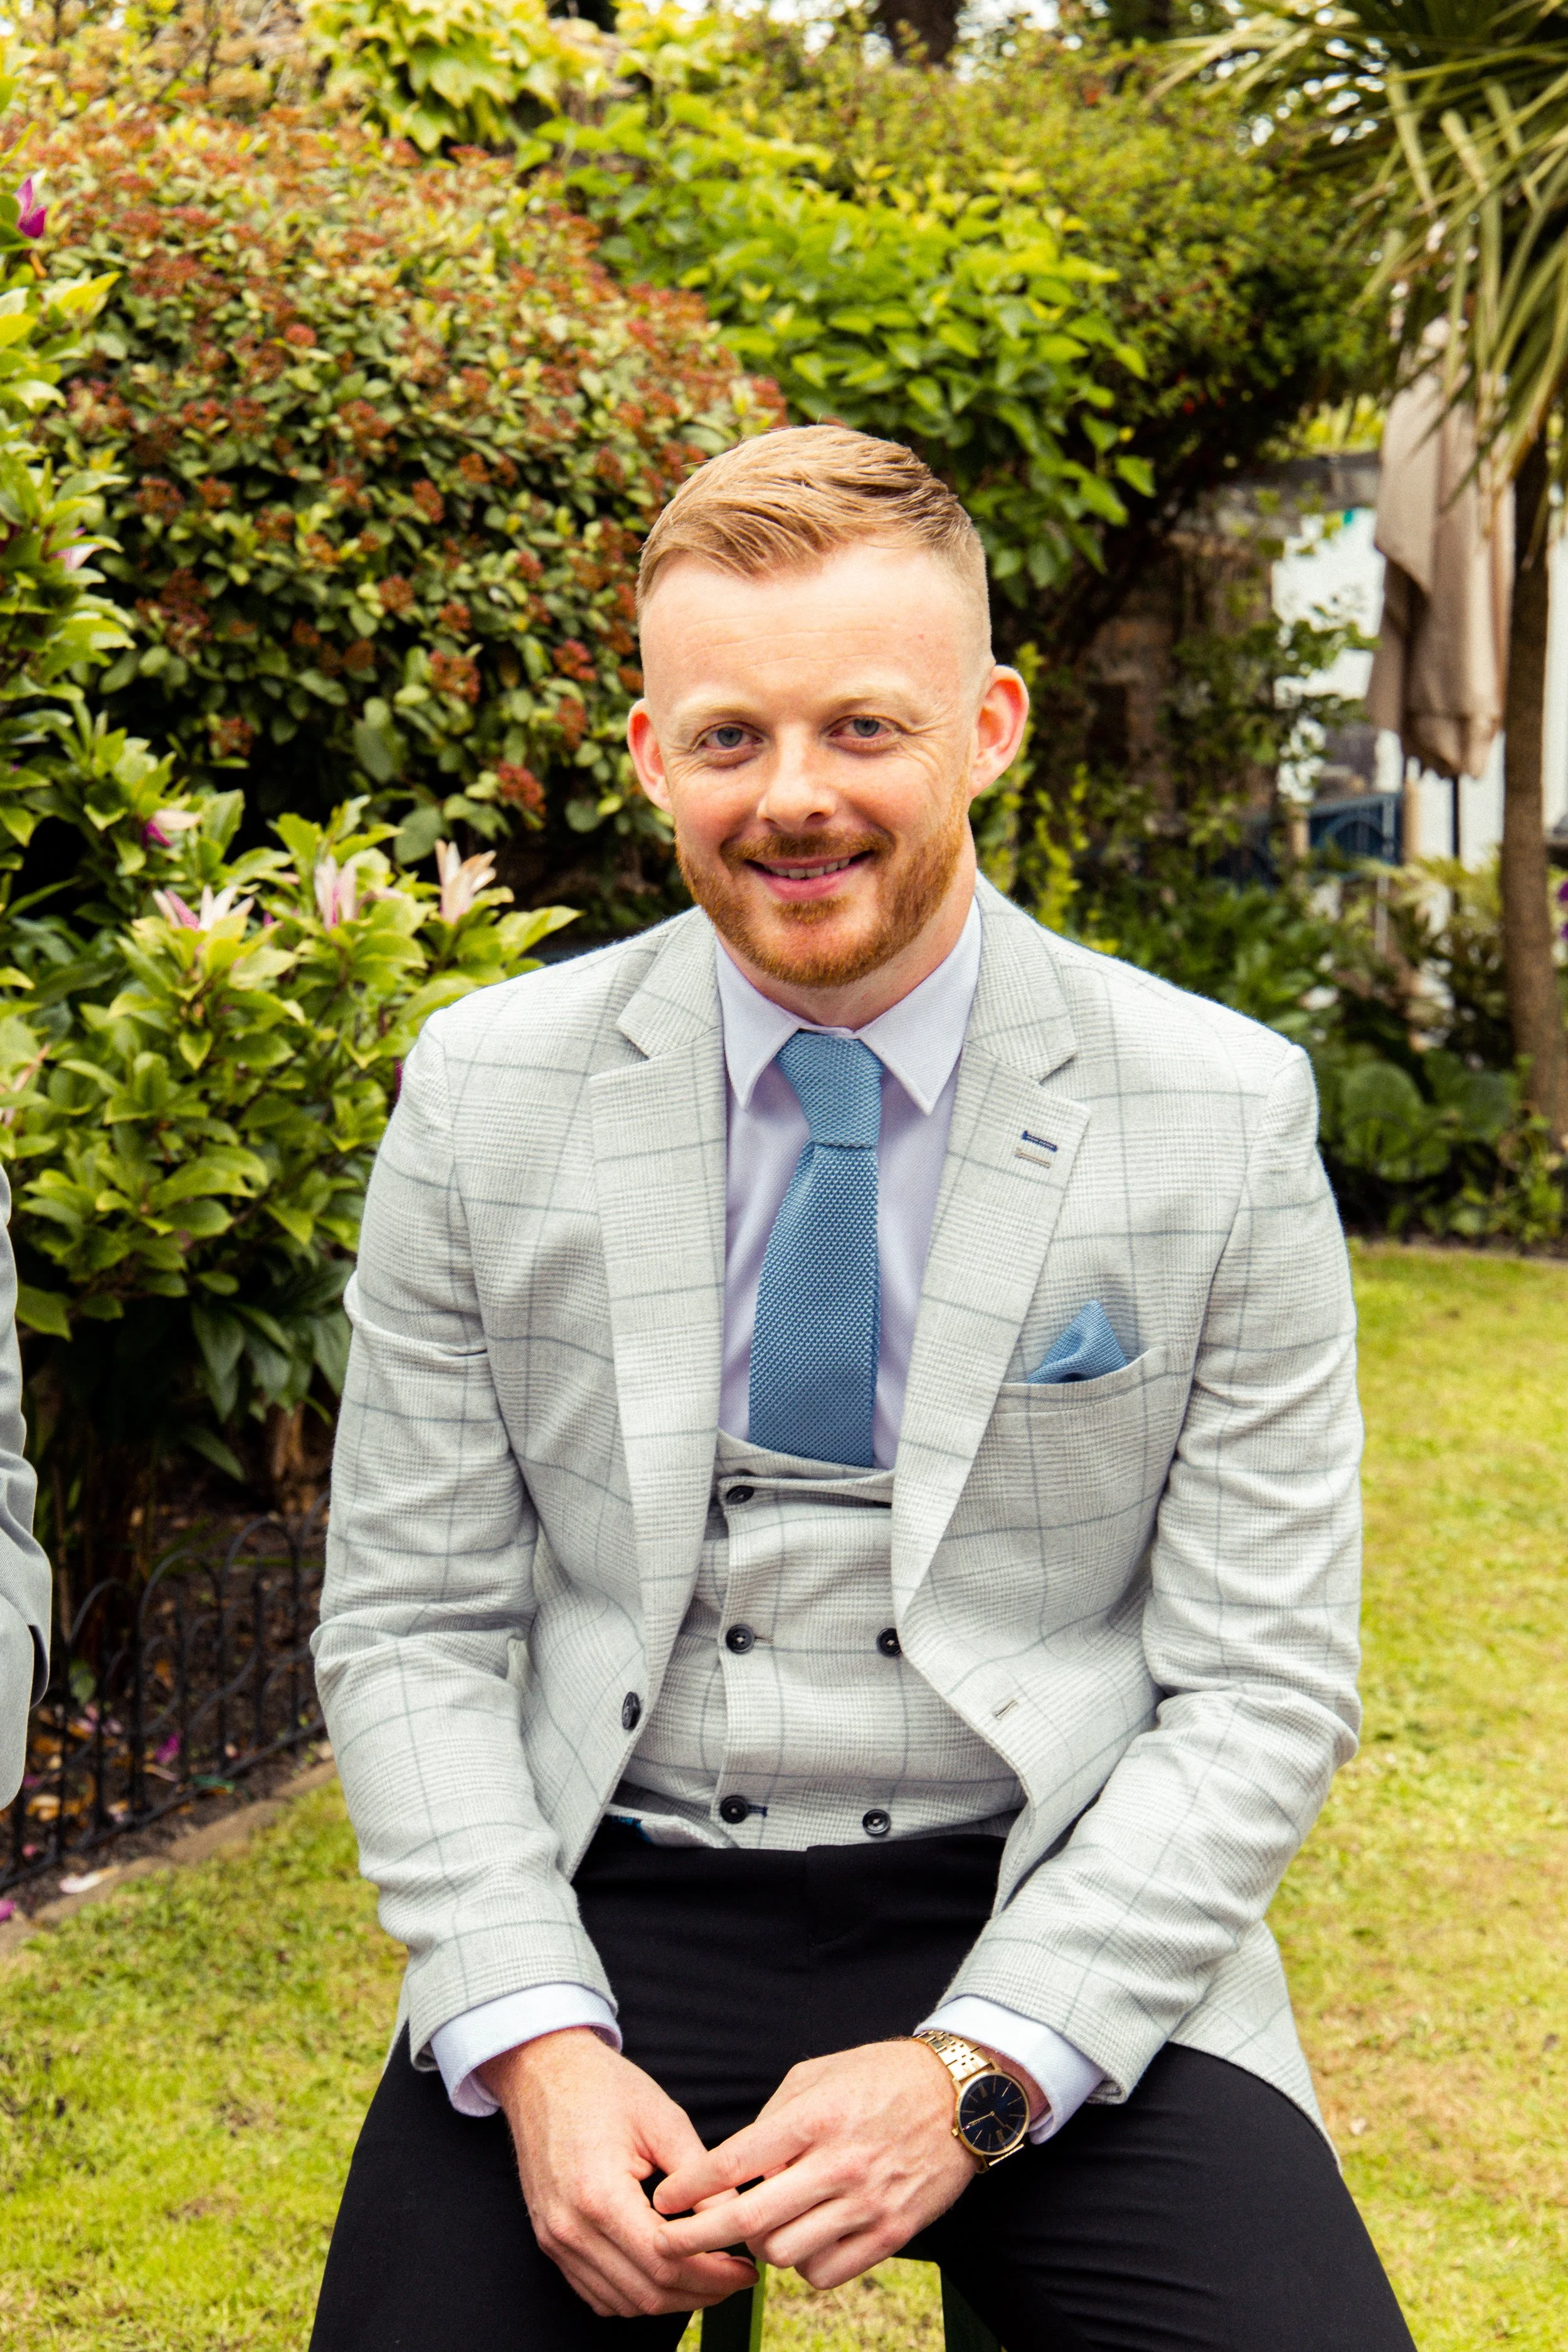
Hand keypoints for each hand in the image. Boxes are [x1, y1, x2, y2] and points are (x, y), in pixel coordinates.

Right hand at [480, 2028, 757, 2317]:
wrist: (544, 2071)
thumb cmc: (603, 2087)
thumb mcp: (663, 2119)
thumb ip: (702, 2176)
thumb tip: (737, 2218)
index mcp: (599, 2195)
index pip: (664, 2261)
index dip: (712, 2274)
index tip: (745, 2269)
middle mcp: (570, 2228)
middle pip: (645, 2293)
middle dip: (699, 2293)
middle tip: (735, 2280)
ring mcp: (555, 2239)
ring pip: (621, 2303)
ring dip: (669, 2301)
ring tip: (708, 2278)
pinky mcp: (550, 2241)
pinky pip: (596, 2293)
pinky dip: (634, 2296)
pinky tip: (665, 2275)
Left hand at [653, 2037, 1030, 2290]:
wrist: (961, 2097)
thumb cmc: (879, 2078)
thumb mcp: (818, 2075)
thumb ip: (773, 2119)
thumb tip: (734, 2166)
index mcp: (814, 2119)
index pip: (734, 2164)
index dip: (689, 2189)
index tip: (662, 2202)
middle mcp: (838, 2164)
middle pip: (749, 2221)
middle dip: (698, 2237)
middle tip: (673, 2241)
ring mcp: (867, 2204)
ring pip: (784, 2254)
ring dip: (760, 2248)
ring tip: (762, 2227)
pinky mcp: (892, 2234)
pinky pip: (825, 2273)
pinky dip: (803, 2264)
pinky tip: (804, 2239)